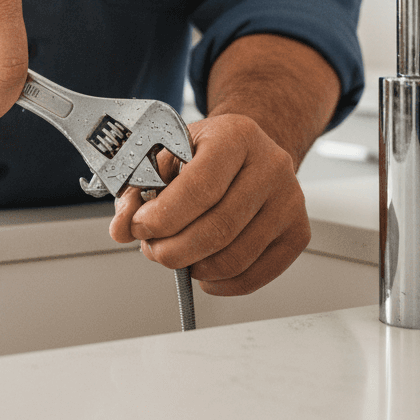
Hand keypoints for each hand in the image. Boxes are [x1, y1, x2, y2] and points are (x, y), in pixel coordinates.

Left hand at [108, 113, 310, 295]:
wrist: (249, 149)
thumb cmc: (205, 152)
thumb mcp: (167, 152)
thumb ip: (138, 187)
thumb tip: (121, 228)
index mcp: (236, 135)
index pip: (200, 187)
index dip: (164, 217)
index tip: (140, 228)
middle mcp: (271, 165)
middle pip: (218, 228)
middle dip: (174, 249)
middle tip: (152, 249)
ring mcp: (290, 200)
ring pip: (235, 257)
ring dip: (195, 267)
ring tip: (176, 254)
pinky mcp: (298, 231)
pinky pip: (256, 275)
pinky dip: (221, 283)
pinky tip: (202, 268)